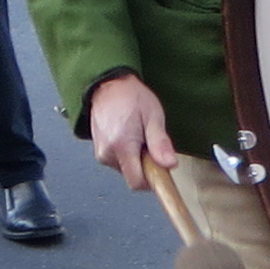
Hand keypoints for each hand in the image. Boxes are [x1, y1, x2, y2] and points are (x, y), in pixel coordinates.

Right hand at [86, 72, 174, 190]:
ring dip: (137, 160)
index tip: (163, 169)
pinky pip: (119, 162)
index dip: (153, 179)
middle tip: (150, 144)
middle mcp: (107, 154)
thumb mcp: (153, 117)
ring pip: (127, 170)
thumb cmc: (131, 97)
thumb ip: (160, 143)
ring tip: (139, 136)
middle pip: (133, 176)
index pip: (137, 182)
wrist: (108, 86)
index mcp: (121, 146)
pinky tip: (130, 137)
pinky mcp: (100, 152)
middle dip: (146, 166)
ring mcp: (101, 153)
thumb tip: (169, 165)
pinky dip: (128, 155)